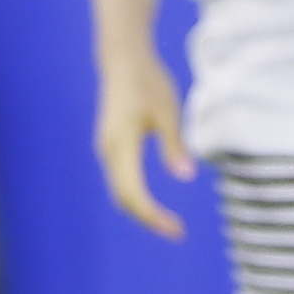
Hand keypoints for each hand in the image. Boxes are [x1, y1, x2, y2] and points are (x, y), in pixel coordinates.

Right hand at [94, 48, 194, 239]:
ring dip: (141, 210)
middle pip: (123, 198)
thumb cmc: (149, 82)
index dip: (153, 215)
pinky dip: (136, 196)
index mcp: (122, 145)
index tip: (176, 229)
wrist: (123, 60)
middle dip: (148, 219)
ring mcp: (107, 149)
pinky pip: (120, 180)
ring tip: (168, 223)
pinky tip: (154, 204)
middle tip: (177, 232)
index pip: (133, 193)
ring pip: (120, 191)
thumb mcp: (168, 112)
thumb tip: (185, 177)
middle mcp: (109, 151)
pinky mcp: (111, 145)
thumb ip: (174, 145)